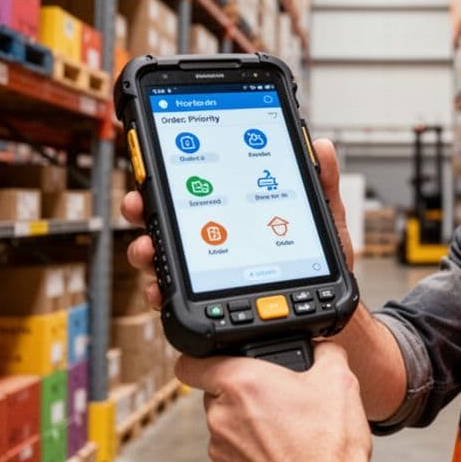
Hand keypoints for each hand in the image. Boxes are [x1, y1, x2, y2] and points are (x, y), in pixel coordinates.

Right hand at [122, 138, 354, 310]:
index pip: (196, 188)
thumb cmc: (314, 266)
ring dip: (146, 248)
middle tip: (138, 205)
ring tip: (148, 247)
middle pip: (168, 218)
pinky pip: (173, 294)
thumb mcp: (322, 222)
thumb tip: (322, 147)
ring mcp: (205, 269)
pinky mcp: (205, 298)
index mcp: (235, 210)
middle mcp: (213, 237)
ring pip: (163, 255)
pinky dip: (160, 290)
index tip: (154, 168)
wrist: (319, 314)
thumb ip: (320, 183)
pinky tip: (160, 289)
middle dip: (145, 209)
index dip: (170, 176)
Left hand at [176, 343, 395, 461]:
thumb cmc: (327, 449)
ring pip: (227, 426)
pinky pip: (235, 455)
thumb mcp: (339, 380)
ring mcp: (221, 452)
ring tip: (288, 431)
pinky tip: (284, 455)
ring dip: (250, 424)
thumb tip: (321, 349)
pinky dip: (254, 453)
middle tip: (278, 398)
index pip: (191, 362)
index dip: (203, 356)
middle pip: (217, 393)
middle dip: (244, 393)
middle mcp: (221, 417)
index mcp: (240, 384)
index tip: (215, 359)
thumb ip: (324, 352)